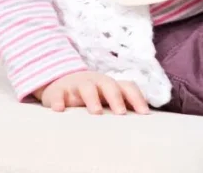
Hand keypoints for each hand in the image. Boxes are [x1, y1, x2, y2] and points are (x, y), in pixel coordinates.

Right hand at [33, 71, 149, 114]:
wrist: (60, 82)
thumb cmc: (91, 93)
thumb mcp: (105, 96)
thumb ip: (121, 104)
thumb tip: (144, 120)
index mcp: (110, 85)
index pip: (128, 87)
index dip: (137, 98)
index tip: (144, 114)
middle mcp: (95, 82)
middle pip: (108, 85)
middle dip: (116, 98)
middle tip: (121, 113)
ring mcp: (76, 85)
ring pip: (86, 88)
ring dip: (92, 99)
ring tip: (96, 112)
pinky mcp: (58, 91)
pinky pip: (57, 95)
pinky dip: (58, 101)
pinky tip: (59, 110)